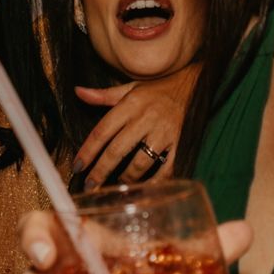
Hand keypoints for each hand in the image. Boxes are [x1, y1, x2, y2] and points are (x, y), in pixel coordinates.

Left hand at [70, 65, 199, 189]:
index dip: (88, 151)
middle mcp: (145, 119)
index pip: (102, 131)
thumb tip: (78, 92)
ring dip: (126, 178)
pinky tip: (145, 189)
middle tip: (89, 186)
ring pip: (140, 163)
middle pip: (117, 150)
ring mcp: (164, 133)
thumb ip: (104, 95)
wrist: (195, 85)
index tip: (77, 167)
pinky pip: (166, 169)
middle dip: (100, 171)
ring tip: (117, 186)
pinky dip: (154, 182)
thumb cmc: (158, 90)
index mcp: (130, 105)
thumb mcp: (130, 88)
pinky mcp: (180, 144)